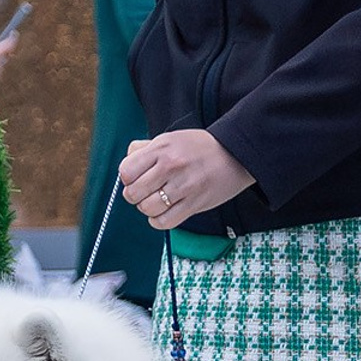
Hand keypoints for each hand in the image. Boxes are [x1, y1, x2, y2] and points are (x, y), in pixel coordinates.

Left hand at [120, 130, 253, 230]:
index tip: (136, 178)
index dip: (127, 178)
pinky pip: (164, 222)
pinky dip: (158, 221)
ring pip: (147, 208)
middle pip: (133, 192)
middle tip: (145, 192)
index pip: (126, 171)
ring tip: (156, 201)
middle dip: (135, 195)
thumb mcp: (169, 139)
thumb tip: (126, 167)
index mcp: (161, 148)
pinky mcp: (194, 204)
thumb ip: (144, 150)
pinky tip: (163, 212)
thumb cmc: (199, 148)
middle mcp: (170, 166)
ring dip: (147, 208)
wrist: (234, 154)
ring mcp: (183, 186)